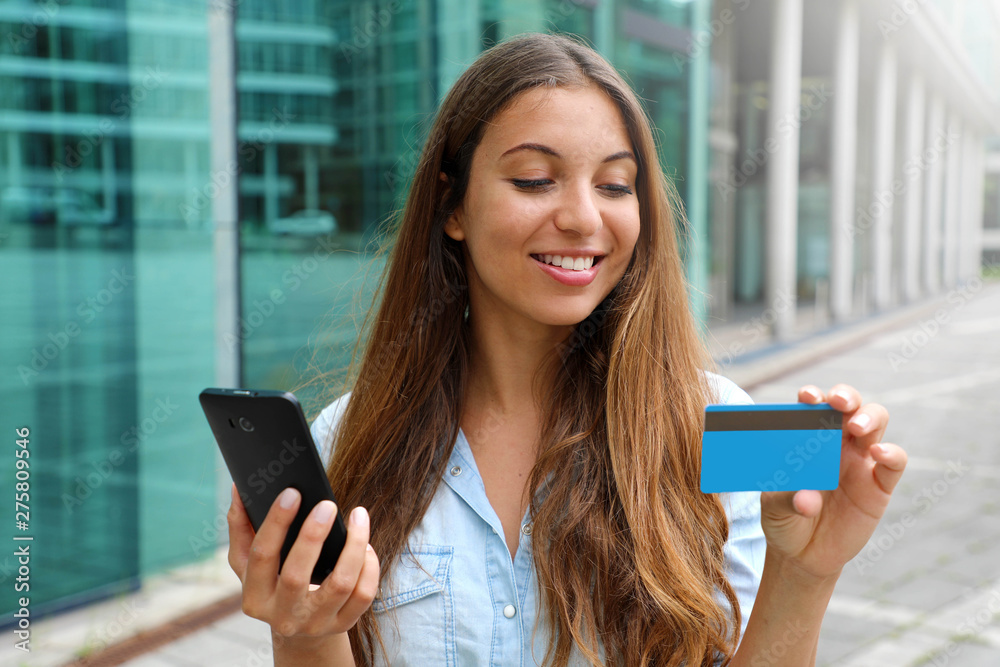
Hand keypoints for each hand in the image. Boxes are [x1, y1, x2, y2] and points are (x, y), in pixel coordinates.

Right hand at [227, 484, 379, 637]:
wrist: (296, 629)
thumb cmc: (271, 582)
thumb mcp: (248, 563)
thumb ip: (241, 526)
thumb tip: (240, 489)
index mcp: (254, 598)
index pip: (262, 556)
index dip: (276, 522)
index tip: (292, 493)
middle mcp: (282, 616)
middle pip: (296, 575)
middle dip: (313, 535)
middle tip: (327, 505)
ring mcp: (315, 623)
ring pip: (340, 584)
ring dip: (353, 546)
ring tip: (358, 517)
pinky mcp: (342, 624)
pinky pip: (364, 594)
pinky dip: (369, 566)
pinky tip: (365, 545)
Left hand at [758, 384, 907, 580]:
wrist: (803, 554)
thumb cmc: (784, 520)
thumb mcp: (774, 509)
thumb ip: (786, 499)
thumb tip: (807, 499)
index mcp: (806, 437)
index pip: (812, 406)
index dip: (813, 395)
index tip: (807, 397)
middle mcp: (836, 442)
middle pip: (850, 405)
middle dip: (846, 396)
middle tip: (838, 403)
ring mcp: (859, 461)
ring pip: (875, 422)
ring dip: (868, 417)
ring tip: (856, 427)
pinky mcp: (879, 485)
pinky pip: (893, 462)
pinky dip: (891, 453)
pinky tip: (878, 453)